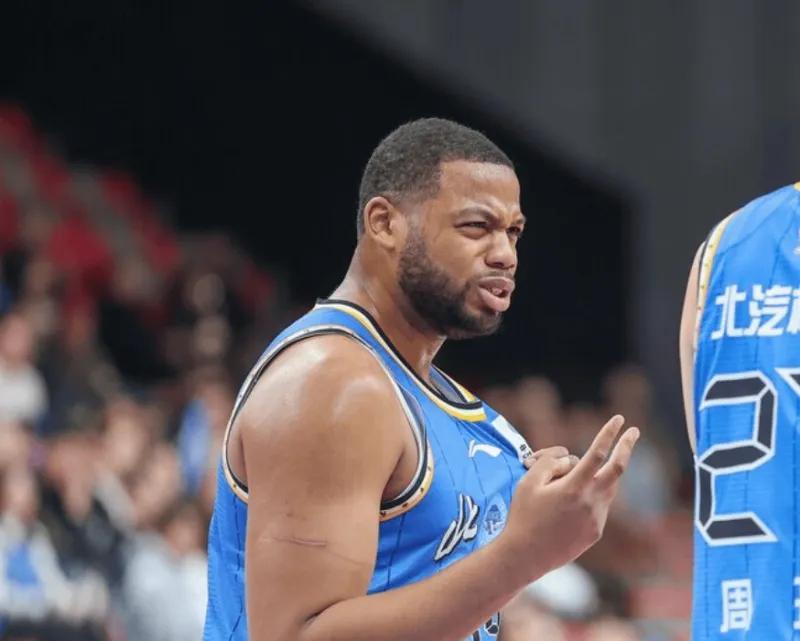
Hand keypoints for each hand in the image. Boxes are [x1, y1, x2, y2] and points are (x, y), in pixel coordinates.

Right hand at [499, 415, 638, 582]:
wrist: (525, 556)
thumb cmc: (523, 515)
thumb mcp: (528, 481)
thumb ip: (550, 462)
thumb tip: (568, 458)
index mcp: (574, 488)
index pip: (597, 453)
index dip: (608, 434)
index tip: (618, 419)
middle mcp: (591, 503)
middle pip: (617, 469)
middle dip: (626, 447)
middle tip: (634, 431)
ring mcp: (596, 520)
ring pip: (607, 487)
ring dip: (599, 474)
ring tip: (574, 475)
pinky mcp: (595, 533)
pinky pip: (598, 505)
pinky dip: (589, 495)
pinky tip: (567, 504)